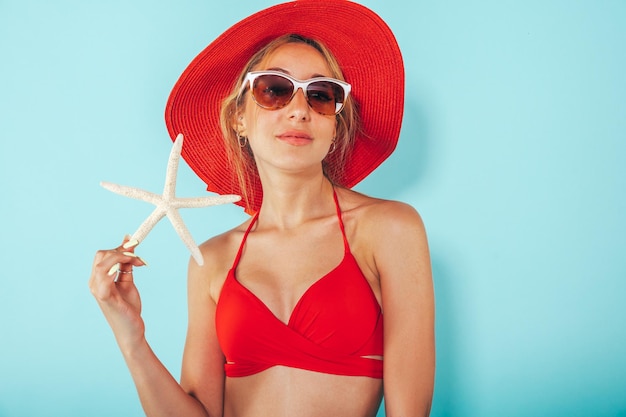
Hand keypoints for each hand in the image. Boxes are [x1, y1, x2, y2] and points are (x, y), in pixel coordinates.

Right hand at [89, 235, 147, 350]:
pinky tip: (133, 266)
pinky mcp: (104, 296)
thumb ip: (127, 263)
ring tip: (139, 262)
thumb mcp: (128, 280)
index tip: (136, 247)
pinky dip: (118, 265)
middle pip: (101, 255)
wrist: (131, 330)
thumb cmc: (128, 308)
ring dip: (123, 256)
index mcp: (98, 279)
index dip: (120, 248)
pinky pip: (105, 275)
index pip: (103, 255)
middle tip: (139, 258)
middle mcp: (94, 283)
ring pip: (102, 262)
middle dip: (122, 251)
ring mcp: (97, 289)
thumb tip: (128, 241)